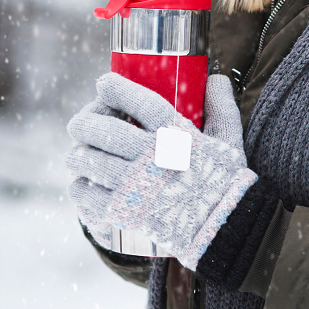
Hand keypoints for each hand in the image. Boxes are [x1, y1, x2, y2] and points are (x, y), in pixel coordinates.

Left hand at [65, 73, 256, 269]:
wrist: (224, 230)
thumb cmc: (225, 182)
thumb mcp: (229, 140)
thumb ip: (221, 106)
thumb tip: (215, 78)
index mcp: (177, 135)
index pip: (140, 103)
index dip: (116, 89)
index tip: (104, 84)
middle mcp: (153, 157)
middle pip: (104, 130)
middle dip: (84, 121)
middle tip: (80, 123)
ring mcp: (136, 186)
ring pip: (88, 160)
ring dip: (79, 153)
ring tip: (80, 153)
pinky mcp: (125, 212)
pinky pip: (87, 193)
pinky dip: (80, 186)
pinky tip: (83, 182)